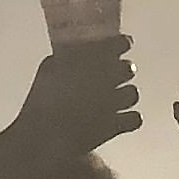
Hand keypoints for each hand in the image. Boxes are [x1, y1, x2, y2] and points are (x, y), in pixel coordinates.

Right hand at [5, 37, 140, 170]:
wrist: (44, 135)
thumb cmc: (42, 100)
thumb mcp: (49, 70)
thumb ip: (64, 58)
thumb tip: (71, 54)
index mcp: (92, 60)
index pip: (120, 43)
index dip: (123, 43)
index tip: (123, 44)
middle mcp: (107, 79)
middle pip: (128, 69)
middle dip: (122, 71)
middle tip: (113, 76)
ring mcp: (113, 102)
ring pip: (133, 94)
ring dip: (125, 95)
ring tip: (114, 100)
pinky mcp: (115, 125)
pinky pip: (136, 119)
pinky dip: (130, 119)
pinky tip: (121, 120)